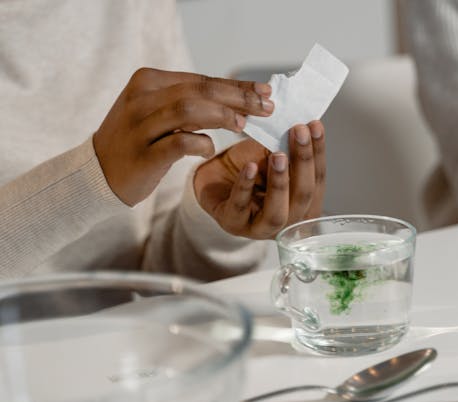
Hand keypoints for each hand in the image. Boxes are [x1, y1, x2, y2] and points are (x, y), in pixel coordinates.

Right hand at [93, 67, 273, 205]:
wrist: (99, 173)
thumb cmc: (138, 141)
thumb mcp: (159, 113)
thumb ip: (191, 103)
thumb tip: (239, 98)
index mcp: (148, 82)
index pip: (201, 80)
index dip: (236, 86)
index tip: (265, 92)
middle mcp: (142, 98)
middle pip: (199, 91)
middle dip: (238, 98)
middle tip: (266, 107)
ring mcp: (140, 126)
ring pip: (189, 110)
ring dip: (222, 116)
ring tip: (243, 125)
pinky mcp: (143, 154)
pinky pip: (179, 143)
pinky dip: (200, 143)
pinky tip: (210, 148)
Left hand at [193, 121, 325, 239]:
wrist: (214, 177)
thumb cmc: (248, 168)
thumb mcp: (272, 154)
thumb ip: (289, 148)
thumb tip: (306, 127)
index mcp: (304, 205)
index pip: (318, 180)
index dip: (318, 153)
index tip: (314, 126)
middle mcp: (288, 222)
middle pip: (303, 196)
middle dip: (303, 163)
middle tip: (299, 133)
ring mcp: (261, 228)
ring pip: (277, 212)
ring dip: (280, 183)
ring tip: (278, 155)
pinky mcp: (234, 224)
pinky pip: (241, 207)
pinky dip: (246, 186)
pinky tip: (249, 167)